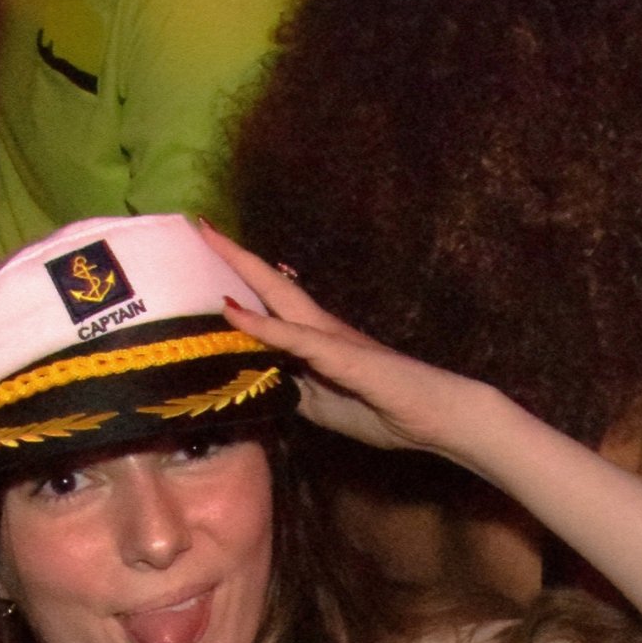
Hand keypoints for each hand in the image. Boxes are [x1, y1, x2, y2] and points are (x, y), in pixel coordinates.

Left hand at [195, 223, 489, 458]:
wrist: (440, 417)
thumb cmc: (386, 411)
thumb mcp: (321, 406)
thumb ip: (292, 389)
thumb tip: (258, 381)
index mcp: (316, 341)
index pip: (271, 305)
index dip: (239, 283)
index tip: (210, 257)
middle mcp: (321, 328)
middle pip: (270, 284)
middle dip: (234, 256)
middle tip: (201, 225)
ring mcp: (332, 338)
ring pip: (280, 298)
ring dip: (244, 271)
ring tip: (212, 242)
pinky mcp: (344, 356)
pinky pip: (297, 338)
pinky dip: (264, 326)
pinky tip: (235, 311)